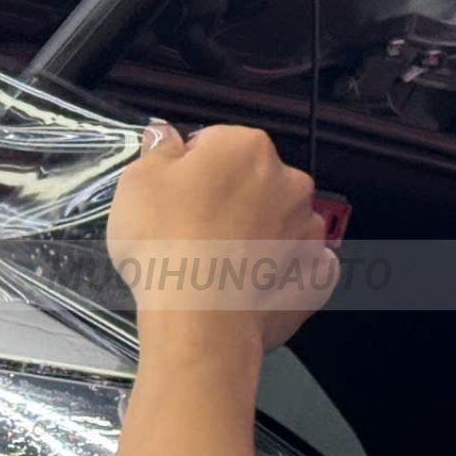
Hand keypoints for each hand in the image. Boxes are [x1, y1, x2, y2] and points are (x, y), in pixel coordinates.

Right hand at [106, 122, 338, 352]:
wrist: (201, 318)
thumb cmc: (164, 239)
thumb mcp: (136, 182)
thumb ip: (158, 151)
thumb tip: (166, 136)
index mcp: (245, 147)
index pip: (214, 144)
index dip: (187, 171)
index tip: (168, 198)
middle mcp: (289, 181)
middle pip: (252, 182)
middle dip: (227, 200)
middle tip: (188, 232)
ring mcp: (309, 231)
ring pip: (278, 223)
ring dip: (256, 235)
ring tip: (217, 266)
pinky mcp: (318, 276)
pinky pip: (300, 266)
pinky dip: (280, 272)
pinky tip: (251, 287)